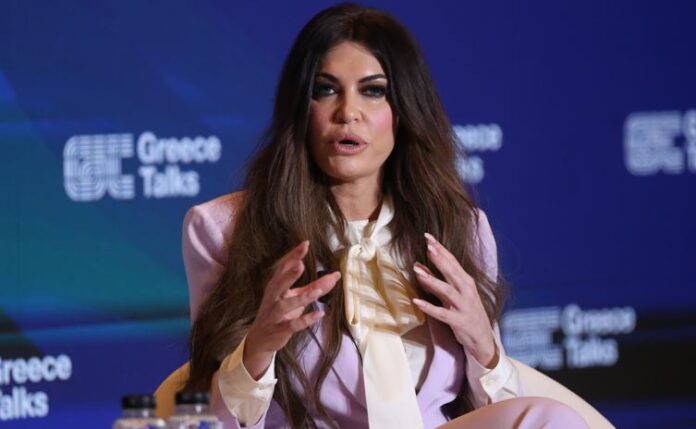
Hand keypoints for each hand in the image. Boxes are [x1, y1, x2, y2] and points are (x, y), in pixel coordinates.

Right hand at [244, 241, 340, 378]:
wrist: (260, 339)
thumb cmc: (280, 312)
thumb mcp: (296, 297)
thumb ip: (315, 286)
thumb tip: (336, 275)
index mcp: (276, 285)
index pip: (283, 267)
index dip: (293, 255)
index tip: (305, 244)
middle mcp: (273, 297)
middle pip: (279, 283)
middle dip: (289, 274)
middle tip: (301, 264)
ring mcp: (275, 314)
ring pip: (286, 305)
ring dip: (302, 298)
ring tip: (317, 292)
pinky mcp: (279, 329)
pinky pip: (292, 325)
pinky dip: (306, 320)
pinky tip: (319, 314)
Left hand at [412, 233, 498, 367]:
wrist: (482, 339)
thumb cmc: (466, 312)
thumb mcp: (451, 295)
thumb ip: (435, 281)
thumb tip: (418, 267)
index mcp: (466, 282)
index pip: (452, 261)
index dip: (440, 249)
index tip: (428, 236)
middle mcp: (466, 291)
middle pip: (452, 272)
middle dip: (439, 258)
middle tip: (427, 245)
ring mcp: (463, 306)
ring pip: (447, 290)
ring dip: (432, 280)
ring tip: (417, 271)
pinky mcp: (459, 321)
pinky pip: (442, 314)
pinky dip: (429, 307)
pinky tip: (416, 302)